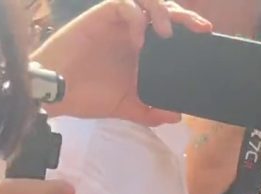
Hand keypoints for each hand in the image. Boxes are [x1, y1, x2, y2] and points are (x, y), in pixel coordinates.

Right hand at [33, 0, 211, 126]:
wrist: (54, 94)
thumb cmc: (85, 96)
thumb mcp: (124, 106)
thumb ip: (150, 111)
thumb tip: (177, 116)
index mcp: (139, 46)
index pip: (169, 27)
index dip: (188, 27)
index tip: (206, 36)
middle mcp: (130, 29)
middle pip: (163, 9)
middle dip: (184, 15)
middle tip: (200, 29)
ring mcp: (115, 22)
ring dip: (162, 11)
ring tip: (167, 34)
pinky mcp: (98, 17)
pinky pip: (122, 4)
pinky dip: (136, 18)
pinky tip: (139, 41)